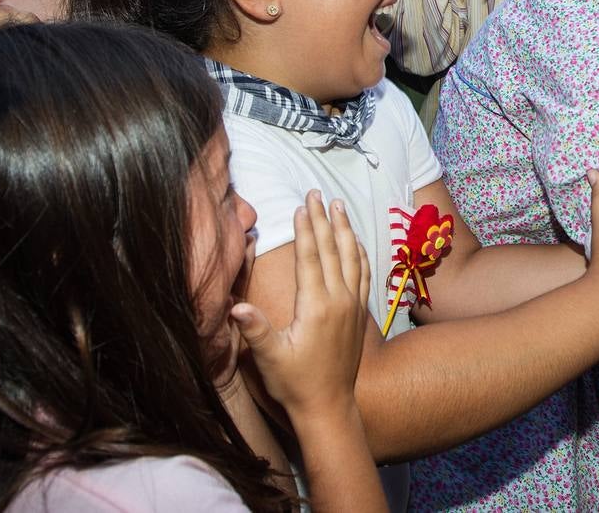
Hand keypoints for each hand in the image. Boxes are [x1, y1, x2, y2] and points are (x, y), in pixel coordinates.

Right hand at [232, 190, 370, 419]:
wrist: (329, 406)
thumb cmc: (295, 383)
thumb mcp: (269, 358)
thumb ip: (255, 330)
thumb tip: (234, 307)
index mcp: (316, 306)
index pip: (310, 257)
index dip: (305, 229)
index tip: (301, 205)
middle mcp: (339, 301)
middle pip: (331, 250)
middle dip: (323, 218)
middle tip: (317, 191)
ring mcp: (353, 306)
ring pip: (352, 257)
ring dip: (345, 229)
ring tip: (339, 205)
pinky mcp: (359, 313)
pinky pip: (364, 273)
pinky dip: (359, 252)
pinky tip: (356, 240)